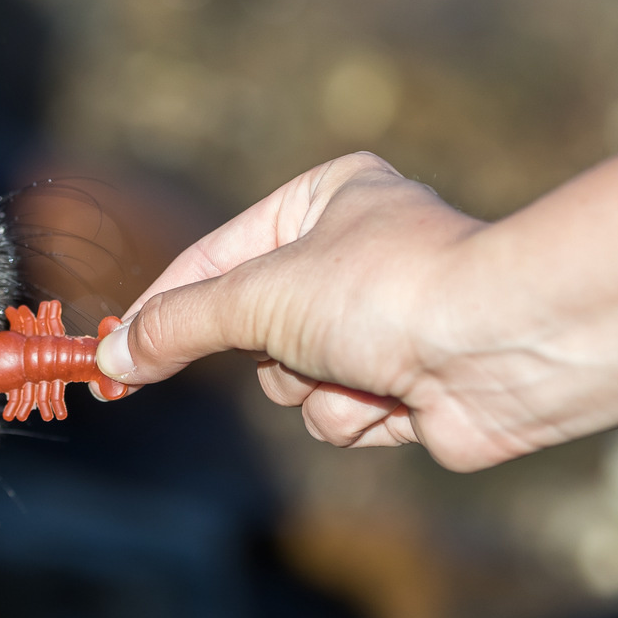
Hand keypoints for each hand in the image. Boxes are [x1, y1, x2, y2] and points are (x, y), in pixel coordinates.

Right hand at [94, 153, 520, 469]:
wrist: (506, 346)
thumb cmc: (388, 291)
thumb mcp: (259, 295)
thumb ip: (179, 326)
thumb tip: (114, 358)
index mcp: (323, 200)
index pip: (214, 255)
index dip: (161, 309)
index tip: (111, 357)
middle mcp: (354, 255)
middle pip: (252, 328)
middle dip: (271, 353)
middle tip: (282, 353)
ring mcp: (383, 323)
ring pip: (293, 382)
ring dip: (315, 389)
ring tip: (363, 369)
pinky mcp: (408, 384)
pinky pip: (339, 416)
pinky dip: (357, 417)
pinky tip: (398, 400)